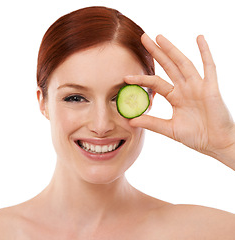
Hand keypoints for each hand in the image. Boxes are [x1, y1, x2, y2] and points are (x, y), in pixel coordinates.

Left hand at [125, 34, 234, 164]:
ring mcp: (198, 86)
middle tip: (143, 38)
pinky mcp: (211, 88)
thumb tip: (130, 121)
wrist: (216, 143)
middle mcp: (185, 88)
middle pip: (168, 66)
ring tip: (160, 37)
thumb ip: (151, 123)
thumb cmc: (196, 136)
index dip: (141, 79)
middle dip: (156, 52)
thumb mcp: (170, 129)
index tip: (125, 77)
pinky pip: (209, 67)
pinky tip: (199, 38)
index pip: (155, 83)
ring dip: (172, 49)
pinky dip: (205, 52)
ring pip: (183, 63)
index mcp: (175, 97)